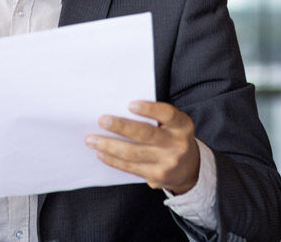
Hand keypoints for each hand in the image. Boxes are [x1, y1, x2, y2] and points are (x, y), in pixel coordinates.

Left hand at [85, 101, 199, 194]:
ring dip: (108, 145)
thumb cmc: (171, 138)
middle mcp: (177, 144)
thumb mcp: (171, 125)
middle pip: (146, 134)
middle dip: (121, 127)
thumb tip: (116, 109)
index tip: (129, 104)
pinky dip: (113, 160)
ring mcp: (168, 162)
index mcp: (182, 125)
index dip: (149, 109)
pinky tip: (101, 153)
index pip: (167, 114)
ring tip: (91, 139)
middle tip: (101, 120)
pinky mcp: (157, 176)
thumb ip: (153, 117)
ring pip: (133, 153)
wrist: (189, 169)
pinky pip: (130, 167)